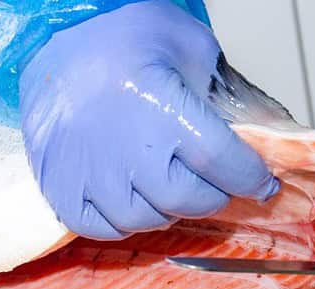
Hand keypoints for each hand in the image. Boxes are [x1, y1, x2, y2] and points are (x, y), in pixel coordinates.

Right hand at [18, 0, 279, 239]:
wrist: (52, 36)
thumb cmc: (120, 36)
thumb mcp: (188, 44)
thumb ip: (219, 91)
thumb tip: (246, 137)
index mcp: (165, 111)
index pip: (226, 166)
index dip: (251, 179)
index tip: (262, 182)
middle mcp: (128, 151)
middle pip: (188, 200)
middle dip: (210, 194)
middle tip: (211, 181)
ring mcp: (89, 174)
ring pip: (144, 220)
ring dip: (165, 209)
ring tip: (167, 186)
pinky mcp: (60, 187)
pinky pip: (100, 227)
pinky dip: (120, 220)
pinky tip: (129, 197)